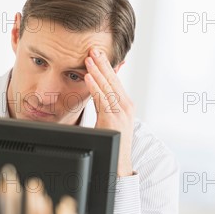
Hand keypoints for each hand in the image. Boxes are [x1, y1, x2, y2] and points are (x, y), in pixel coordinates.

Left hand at [84, 47, 134, 176]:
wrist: (118, 166)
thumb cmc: (113, 143)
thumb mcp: (108, 118)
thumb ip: (103, 103)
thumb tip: (94, 89)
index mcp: (125, 104)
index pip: (114, 80)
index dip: (106, 65)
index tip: (97, 52)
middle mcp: (126, 106)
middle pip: (113, 80)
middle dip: (102, 63)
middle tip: (93, 47)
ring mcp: (121, 113)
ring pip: (108, 87)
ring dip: (97, 71)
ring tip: (88, 57)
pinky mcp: (114, 120)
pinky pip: (103, 100)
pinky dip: (95, 87)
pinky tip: (88, 77)